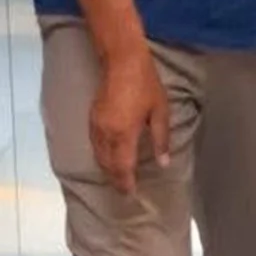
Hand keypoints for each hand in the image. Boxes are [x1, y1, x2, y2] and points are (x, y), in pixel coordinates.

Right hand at [88, 45, 170, 195]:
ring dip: (107, 169)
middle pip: (108, 164)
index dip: (126, 182)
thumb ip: (161, 139)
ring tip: (117, 178)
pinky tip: (107, 158)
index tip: (130, 194)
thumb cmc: (145, 84)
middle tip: (124, 191)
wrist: (122, 61)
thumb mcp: (160, 111)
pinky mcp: (92, 118)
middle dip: (116, 179)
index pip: (123, 166)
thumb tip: (164, 163)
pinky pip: (94, 145)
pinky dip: (101, 156)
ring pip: (98, 156)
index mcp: (124, 133)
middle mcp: (107, 133)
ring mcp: (96, 125)